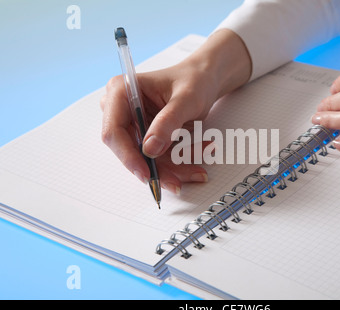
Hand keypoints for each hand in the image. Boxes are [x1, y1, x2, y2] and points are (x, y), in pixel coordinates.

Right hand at [100, 29, 250, 192]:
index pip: (114, 130)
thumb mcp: (186, 99)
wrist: (205, 79)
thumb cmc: (194, 80)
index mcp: (121, 91)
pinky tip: (197, 158)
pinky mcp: (147, 136)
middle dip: (157, 167)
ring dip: (173, 168)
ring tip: (198, 170)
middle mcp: (122, 109)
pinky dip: (178, 162)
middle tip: (178, 181)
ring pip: (147, 158)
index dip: (128, 156)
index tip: (147, 174)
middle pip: (130, 149)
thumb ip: (168, 122)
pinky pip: (158, 157)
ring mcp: (134, 124)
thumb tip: (149, 149)